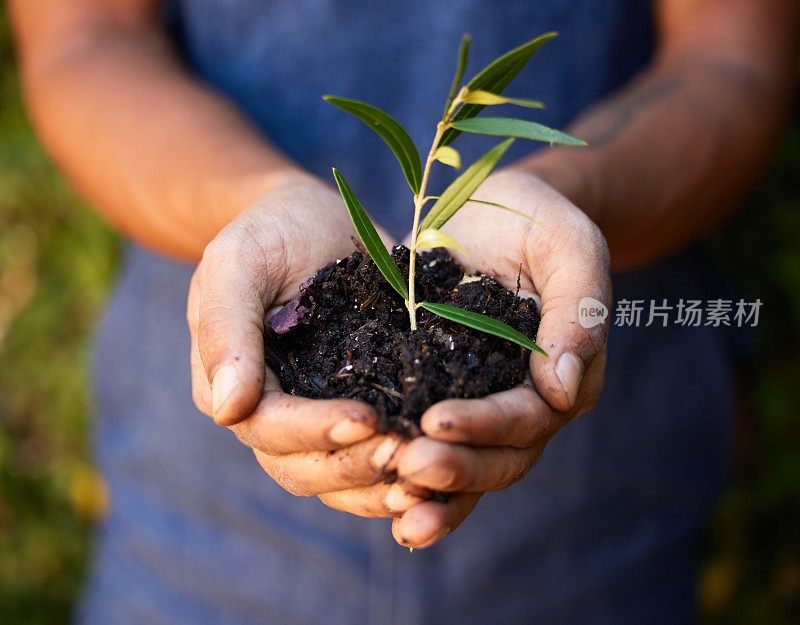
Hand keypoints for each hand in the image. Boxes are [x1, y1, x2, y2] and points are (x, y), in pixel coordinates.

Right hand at [188, 174, 411, 509]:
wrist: (309, 218)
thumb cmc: (269, 231)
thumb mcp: (239, 262)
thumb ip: (225, 329)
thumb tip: (227, 411)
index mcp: (231, 383)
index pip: (267, 427)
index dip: (316, 430)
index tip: (369, 419)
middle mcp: (269, 411)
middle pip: (302, 467)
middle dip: (354, 464)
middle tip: (408, 452)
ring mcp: (312, 413)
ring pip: (336, 476)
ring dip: (379, 484)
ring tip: (429, 477)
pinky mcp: (354, 405)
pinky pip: (367, 456)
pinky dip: (396, 474)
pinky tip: (437, 475)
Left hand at [392, 168, 610, 547]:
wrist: (493, 208)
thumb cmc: (540, 221)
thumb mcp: (569, 247)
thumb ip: (578, 309)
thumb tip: (562, 388)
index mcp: (562, 376)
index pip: (529, 417)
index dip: (487, 425)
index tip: (438, 420)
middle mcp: (522, 404)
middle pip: (497, 459)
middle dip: (454, 468)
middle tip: (405, 464)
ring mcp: (478, 404)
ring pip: (464, 466)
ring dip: (430, 491)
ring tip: (388, 498)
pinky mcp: (433, 392)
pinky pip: (427, 443)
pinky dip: (405, 474)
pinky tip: (375, 493)